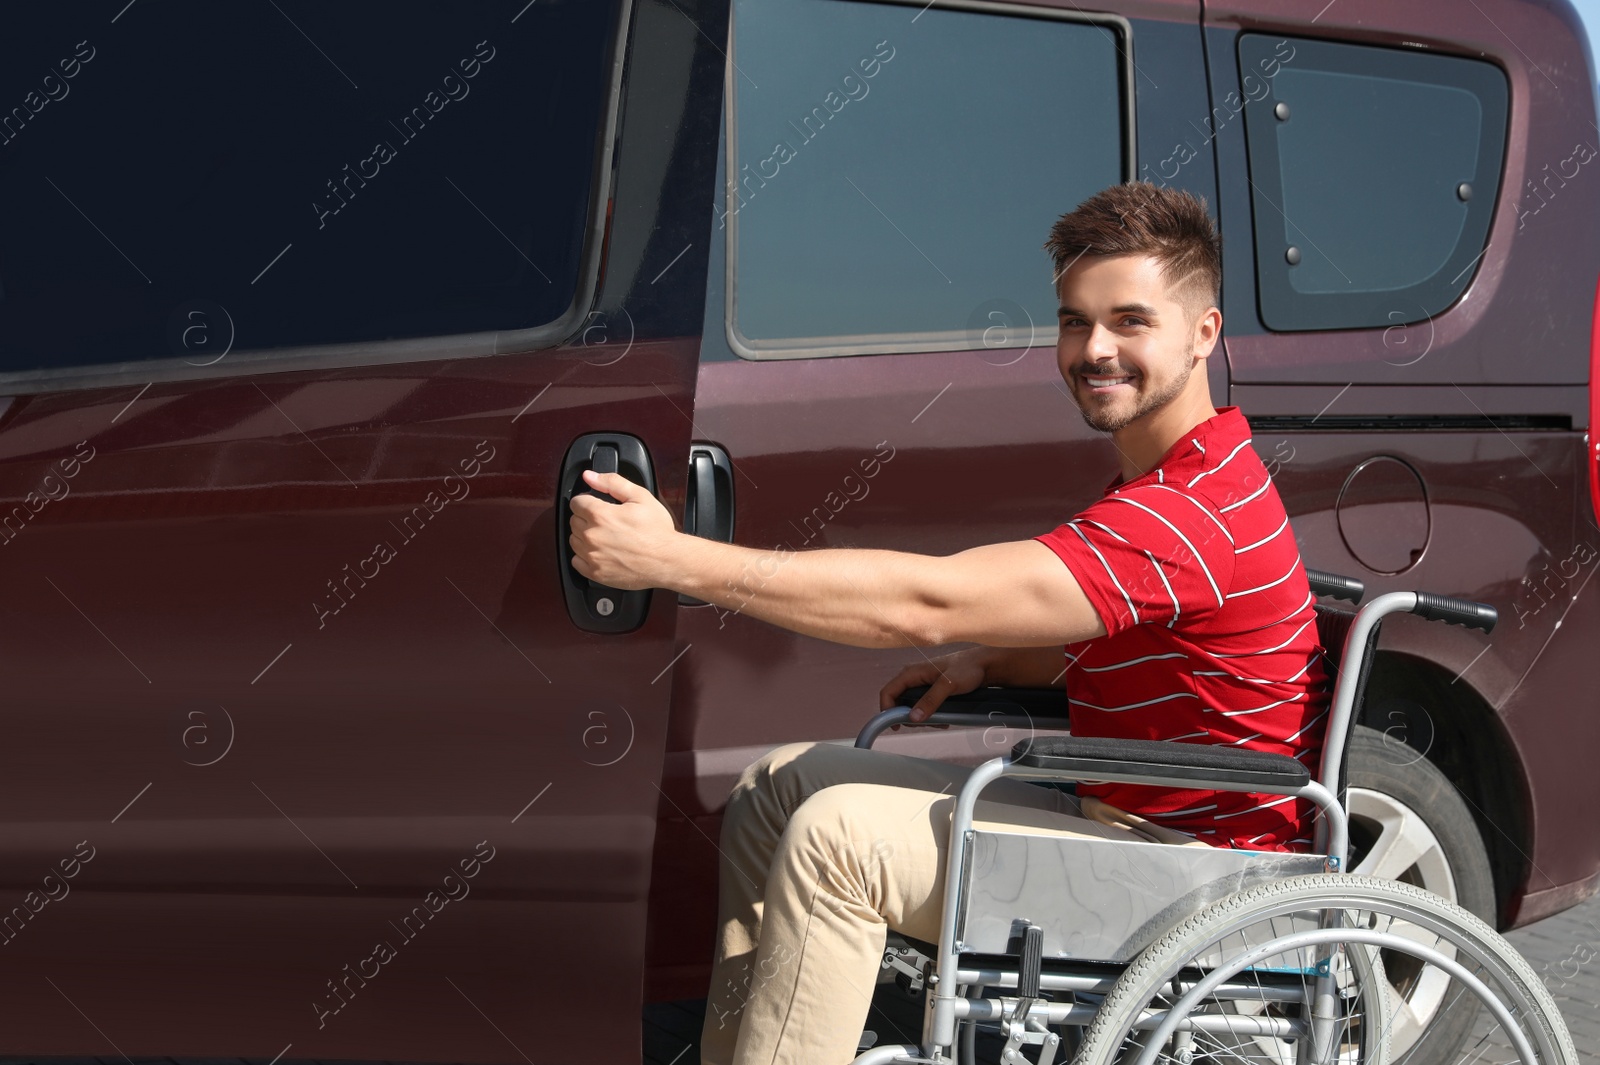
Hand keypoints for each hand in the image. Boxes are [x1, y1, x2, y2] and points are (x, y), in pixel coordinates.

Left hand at [569, 469, 678, 591]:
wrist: (667, 561)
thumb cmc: (657, 531)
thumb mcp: (640, 497)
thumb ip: (612, 482)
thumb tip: (590, 476)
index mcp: (600, 515)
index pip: (576, 502)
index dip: (587, 501)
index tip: (597, 505)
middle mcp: (592, 536)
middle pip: (574, 521)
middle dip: (586, 518)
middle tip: (606, 522)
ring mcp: (592, 556)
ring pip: (574, 540)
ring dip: (584, 537)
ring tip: (605, 537)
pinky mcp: (595, 573)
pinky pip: (576, 561)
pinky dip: (584, 557)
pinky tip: (601, 552)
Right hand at [878, 647, 994, 727]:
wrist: (985, 664)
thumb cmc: (967, 669)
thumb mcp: (948, 685)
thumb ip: (930, 700)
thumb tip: (913, 718)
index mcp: (912, 672)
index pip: (888, 692)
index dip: (886, 710)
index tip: (895, 726)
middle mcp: (913, 677)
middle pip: (898, 701)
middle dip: (909, 716)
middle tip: (925, 725)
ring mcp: (922, 684)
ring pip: (911, 705)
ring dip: (922, 717)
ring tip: (940, 721)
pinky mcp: (931, 690)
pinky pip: (922, 705)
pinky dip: (929, 714)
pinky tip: (943, 718)